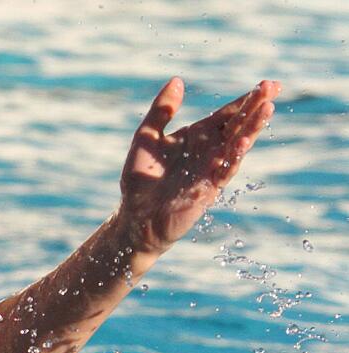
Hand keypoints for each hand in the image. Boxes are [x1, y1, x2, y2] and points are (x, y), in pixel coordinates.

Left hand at [118, 77, 279, 254]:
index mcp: (199, 135)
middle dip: (256, 106)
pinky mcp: (208, 188)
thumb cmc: (140, 178)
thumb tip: (177, 80)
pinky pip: (225, 170)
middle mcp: (210, 150)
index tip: (267, 84)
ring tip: (267, 108)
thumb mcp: (146, 137)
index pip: (228, 114)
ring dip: (252, 127)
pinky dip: (233, 156)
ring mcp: (211, 169)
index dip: (247, 99)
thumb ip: (161, 111)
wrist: (135, 216)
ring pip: (238, 144)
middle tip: (273, 87)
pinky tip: (242, 141)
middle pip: (238, 124)